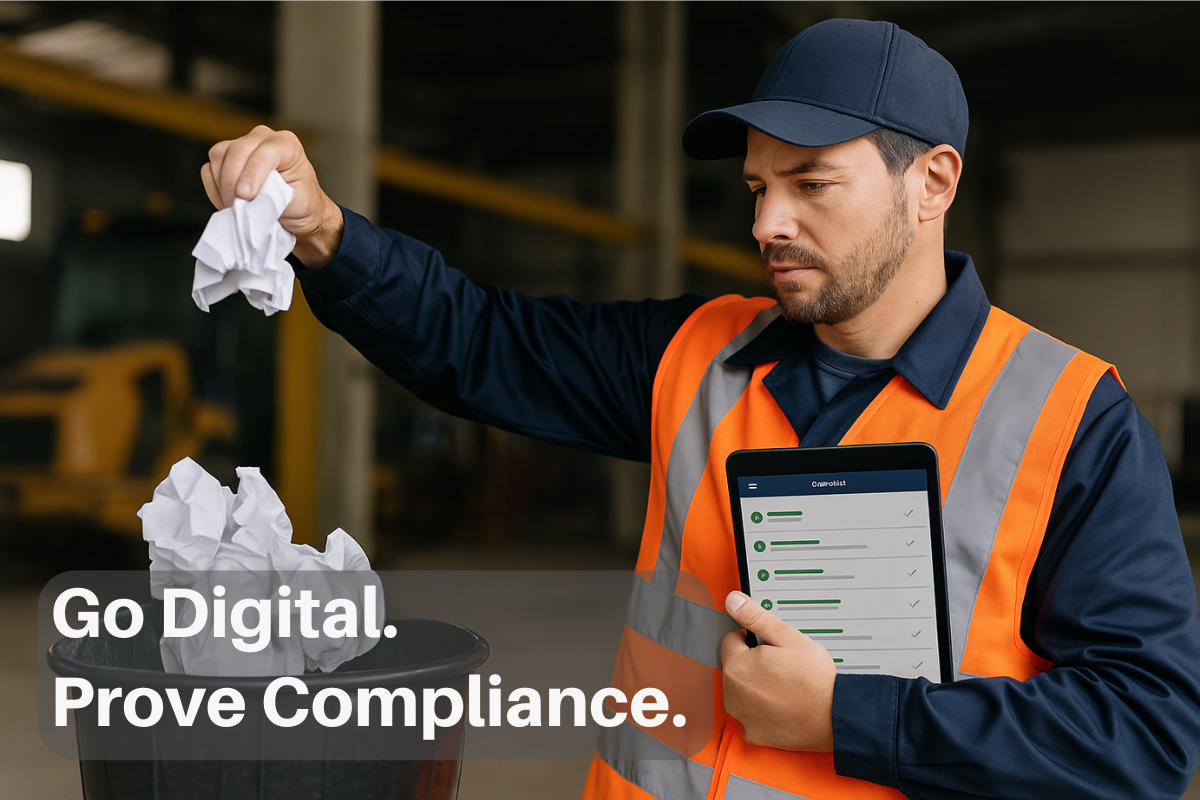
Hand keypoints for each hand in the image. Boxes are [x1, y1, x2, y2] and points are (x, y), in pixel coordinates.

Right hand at [201, 125, 343, 267]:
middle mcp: (262, 138)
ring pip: (219, 157)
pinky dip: (215, 190)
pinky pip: (209, 170)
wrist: (297, 212)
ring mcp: (242, 146)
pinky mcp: (225, 159)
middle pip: (236, 151)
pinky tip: (230, 203)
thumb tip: (247, 196)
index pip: (265, 151)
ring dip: (223, 187)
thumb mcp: (297, 202)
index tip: (246, 195)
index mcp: (286, 144)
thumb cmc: (301, 204)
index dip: (253, 173)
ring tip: (237, 207)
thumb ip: (273, 195)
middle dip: (232, 182)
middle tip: (237, 207)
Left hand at [720, 591, 835, 751]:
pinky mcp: (754, 734)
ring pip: (741, 691)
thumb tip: (734, 601)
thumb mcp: (787, 637)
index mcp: (737, 667)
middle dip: (753, 662)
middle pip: (735, 667)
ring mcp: (742, 716)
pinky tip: (782, 705)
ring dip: (755, 686)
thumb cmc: (815, 680)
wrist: (836, 716)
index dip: (752, 639)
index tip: (771, 647)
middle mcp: (732, 694)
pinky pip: (751, 715)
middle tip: (782, 665)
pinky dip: (762, 710)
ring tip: (784, 685)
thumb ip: (755, 617)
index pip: (731, 640)